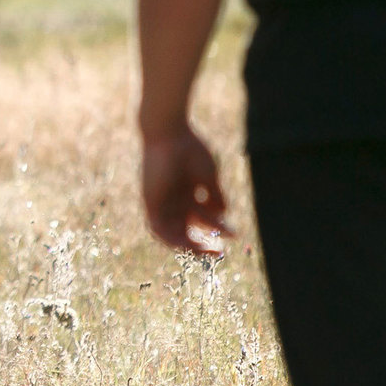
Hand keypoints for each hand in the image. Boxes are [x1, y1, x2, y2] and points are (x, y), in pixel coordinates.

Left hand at [141, 122, 229, 254]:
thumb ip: (215, 195)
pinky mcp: (150, 202)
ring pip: (173, 233)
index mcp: (187, 192)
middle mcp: (173, 199)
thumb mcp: (208, 176)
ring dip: (189, 246)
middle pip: (186, 229)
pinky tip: (189, 244)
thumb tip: (222, 214)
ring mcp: (162, 201)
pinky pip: (157, 228)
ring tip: (207, 252)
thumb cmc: (190, 150)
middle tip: (221, 253)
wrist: (170, 133)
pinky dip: (172, 239)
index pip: (200, 219)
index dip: (215, 229)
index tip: (235, 235)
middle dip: (203, 243)